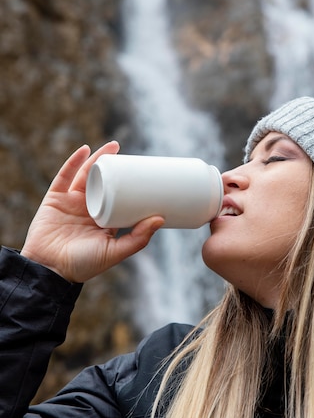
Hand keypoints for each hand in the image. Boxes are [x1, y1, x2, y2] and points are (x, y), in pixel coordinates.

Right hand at [21, 142, 164, 281]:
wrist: (50, 270)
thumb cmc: (84, 265)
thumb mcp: (115, 252)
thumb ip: (137, 239)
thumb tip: (160, 219)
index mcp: (103, 221)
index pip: (118, 198)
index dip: (128, 185)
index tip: (142, 173)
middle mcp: (87, 210)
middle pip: (102, 182)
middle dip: (114, 167)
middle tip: (129, 155)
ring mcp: (70, 203)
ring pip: (86, 176)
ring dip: (98, 159)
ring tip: (113, 147)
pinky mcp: (54, 199)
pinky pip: (65, 176)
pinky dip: (74, 162)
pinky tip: (85, 150)